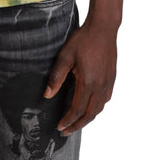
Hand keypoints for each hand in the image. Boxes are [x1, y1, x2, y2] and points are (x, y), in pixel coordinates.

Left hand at [43, 20, 117, 135]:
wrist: (103, 28)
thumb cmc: (83, 39)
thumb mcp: (65, 56)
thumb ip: (56, 77)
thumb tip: (47, 95)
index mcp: (88, 83)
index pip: (77, 110)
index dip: (68, 121)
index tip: (59, 127)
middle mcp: (100, 86)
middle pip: (89, 114)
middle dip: (77, 125)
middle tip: (66, 131)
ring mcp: (108, 83)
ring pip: (99, 109)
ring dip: (87, 118)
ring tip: (76, 122)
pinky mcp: (112, 78)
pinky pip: (105, 100)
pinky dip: (96, 108)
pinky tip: (90, 106)